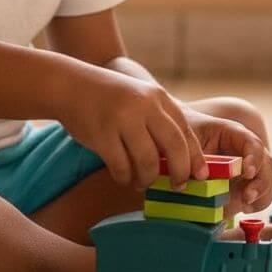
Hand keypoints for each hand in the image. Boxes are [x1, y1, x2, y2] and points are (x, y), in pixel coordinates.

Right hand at [55, 64, 207, 189]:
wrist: (70, 85)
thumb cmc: (110, 99)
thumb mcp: (141, 99)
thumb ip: (160, 122)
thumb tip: (182, 162)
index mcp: (158, 98)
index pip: (186, 132)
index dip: (196, 158)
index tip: (200, 177)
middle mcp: (144, 106)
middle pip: (174, 147)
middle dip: (180, 173)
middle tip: (177, 187)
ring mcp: (122, 119)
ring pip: (148, 162)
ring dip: (147, 179)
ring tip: (142, 183)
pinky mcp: (102, 134)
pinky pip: (121, 167)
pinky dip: (125, 178)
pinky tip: (123, 178)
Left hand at [182, 108, 271, 216]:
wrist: (186, 140)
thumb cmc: (186, 138)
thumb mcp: (187, 143)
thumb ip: (195, 159)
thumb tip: (201, 179)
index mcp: (233, 133)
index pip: (252, 143)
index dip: (254, 158)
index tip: (247, 173)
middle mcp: (247, 149)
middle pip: (267, 163)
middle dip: (261, 182)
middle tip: (246, 197)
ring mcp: (251, 165)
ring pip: (270, 179)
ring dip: (262, 195)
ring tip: (244, 205)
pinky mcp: (248, 181)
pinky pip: (263, 193)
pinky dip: (257, 203)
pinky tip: (243, 207)